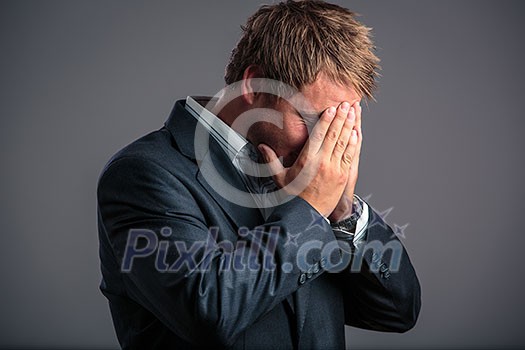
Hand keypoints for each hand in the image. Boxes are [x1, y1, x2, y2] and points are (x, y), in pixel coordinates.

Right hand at [258, 101, 358, 216]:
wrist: (307, 216)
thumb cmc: (292, 198)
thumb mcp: (279, 177)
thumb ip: (270, 160)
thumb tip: (260, 146)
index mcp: (306, 160)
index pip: (318, 135)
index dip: (326, 120)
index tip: (331, 109)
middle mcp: (322, 163)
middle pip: (333, 135)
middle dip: (341, 118)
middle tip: (346, 104)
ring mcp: (334, 169)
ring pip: (344, 143)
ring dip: (349, 126)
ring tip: (353, 112)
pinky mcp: (343, 176)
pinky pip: (349, 156)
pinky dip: (353, 143)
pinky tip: (356, 133)